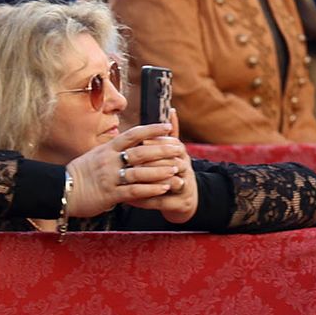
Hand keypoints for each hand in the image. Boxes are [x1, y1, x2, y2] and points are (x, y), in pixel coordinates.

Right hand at [64, 118, 181, 216]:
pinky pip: (133, 191)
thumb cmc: (81, 173)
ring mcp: (109, 178)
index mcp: (106, 149)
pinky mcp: (109, 194)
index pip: (132, 134)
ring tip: (177, 169)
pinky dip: (151, 189)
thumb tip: (130, 139)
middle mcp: (108, 161)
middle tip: (180, 149)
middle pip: (140, 152)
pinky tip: (164, 188)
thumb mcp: (95, 155)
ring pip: (139, 172)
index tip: (168, 126)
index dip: (152, 129)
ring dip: (160, 171)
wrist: (61, 191)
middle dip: (162, 150)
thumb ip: (113, 149)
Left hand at [130, 109, 196, 223]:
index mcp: (183, 156)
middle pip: (171, 164)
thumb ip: (169, 134)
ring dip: (147, 183)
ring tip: (128, 182)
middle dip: (151, 163)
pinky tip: (129, 200)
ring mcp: (186, 187)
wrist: (185, 200)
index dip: (157, 143)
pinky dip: (145, 201)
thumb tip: (171, 110)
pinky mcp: (181, 204)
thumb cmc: (173, 172)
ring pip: (167, 183)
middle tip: (131, 162)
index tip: (140, 143)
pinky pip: (161, 202)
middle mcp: (187, 170)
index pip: (173, 145)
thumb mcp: (173, 153)